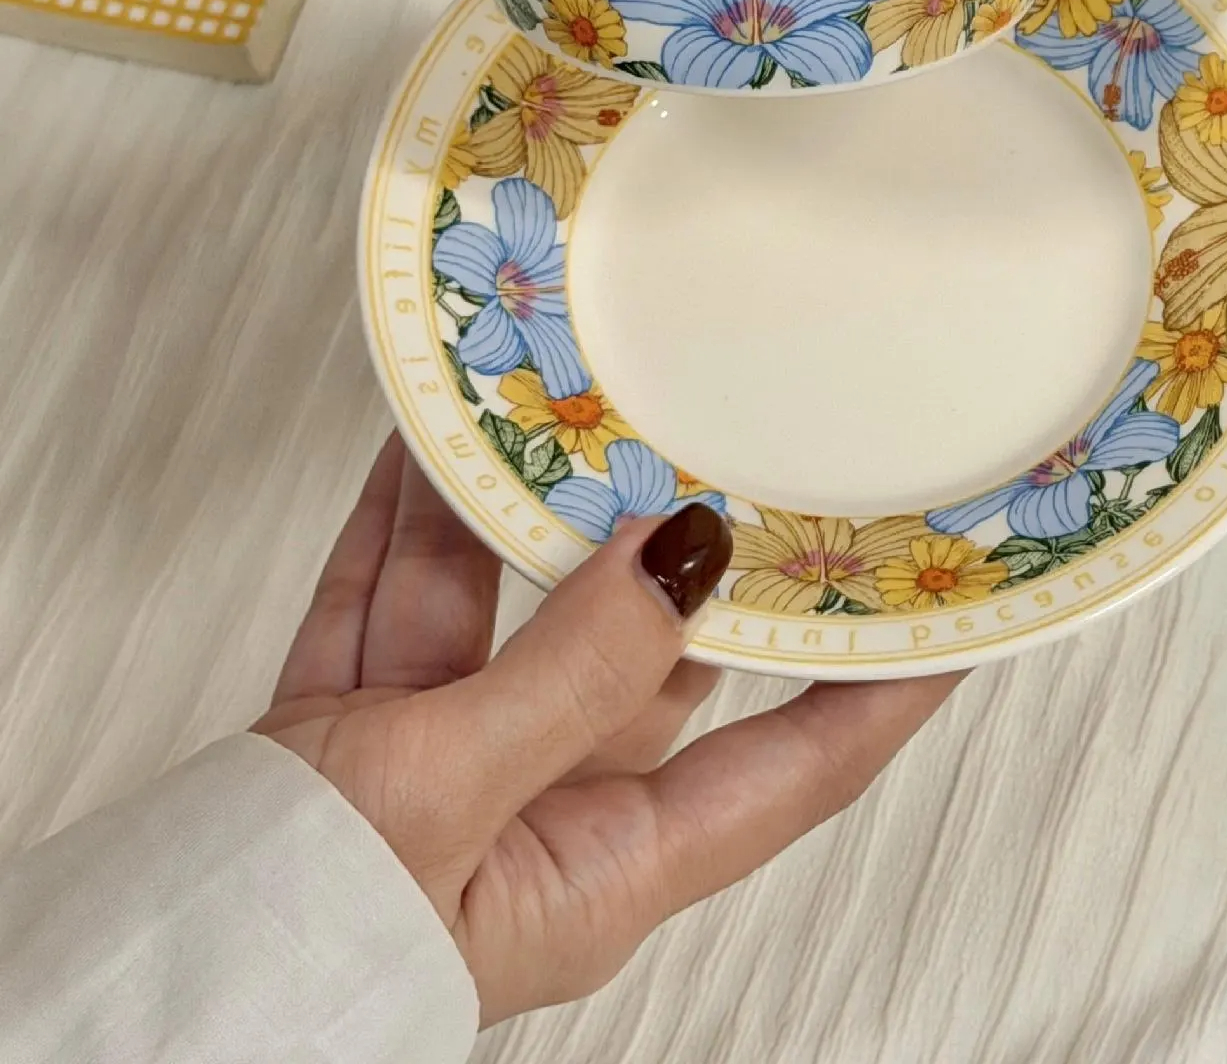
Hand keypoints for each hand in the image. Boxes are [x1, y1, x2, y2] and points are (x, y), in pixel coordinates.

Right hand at [255, 437, 957, 1025]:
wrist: (106, 989)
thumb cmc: (282, 942)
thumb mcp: (449, 793)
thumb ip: (571, 670)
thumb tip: (682, 556)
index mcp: (606, 867)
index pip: (796, 765)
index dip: (883, 685)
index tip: (951, 602)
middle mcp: (543, 813)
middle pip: (647, 661)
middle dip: (674, 552)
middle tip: (727, 442)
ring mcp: (446, 767)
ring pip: (510, 612)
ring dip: (521, 512)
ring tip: (565, 406)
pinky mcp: (352, 730)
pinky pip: (399, 603)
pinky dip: (407, 524)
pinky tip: (429, 440)